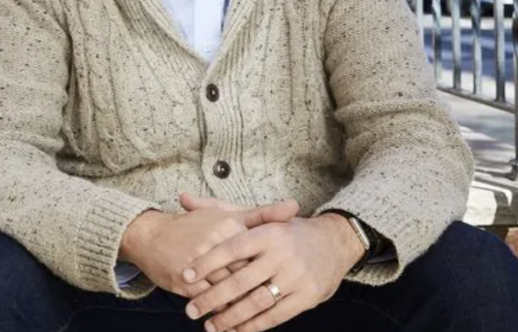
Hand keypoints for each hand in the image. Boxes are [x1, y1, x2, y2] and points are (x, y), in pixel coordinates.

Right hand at [119, 196, 298, 298]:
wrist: (151, 235)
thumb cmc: (193, 226)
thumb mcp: (226, 214)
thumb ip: (262, 214)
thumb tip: (295, 206)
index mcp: (227, 225)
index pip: (258, 252)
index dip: (270, 269)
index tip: (284, 279)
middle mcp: (213, 242)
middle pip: (246, 273)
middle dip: (259, 290)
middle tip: (274, 302)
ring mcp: (198, 263)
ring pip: (228, 290)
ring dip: (242, 306)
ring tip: (254, 316)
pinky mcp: (185, 281)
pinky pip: (209, 300)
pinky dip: (221, 311)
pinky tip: (230, 318)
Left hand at [182, 213, 364, 331]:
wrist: (334, 242)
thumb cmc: (286, 230)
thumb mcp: (258, 216)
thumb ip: (219, 208)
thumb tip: (183, 198)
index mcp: (268, 232)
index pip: (231, 249)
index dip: (207, 263)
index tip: (186, 276)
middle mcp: (282, 254)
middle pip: (240, 281)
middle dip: (212, 298)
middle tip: (191, 310)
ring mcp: (296, 277)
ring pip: (256, 302)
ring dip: (230, 318)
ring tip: (210, 325)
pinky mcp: (308, 296)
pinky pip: (276, 315)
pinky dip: (254, 325)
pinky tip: (237, 330)